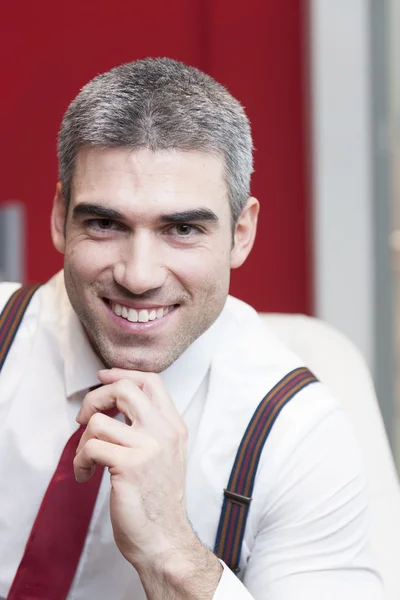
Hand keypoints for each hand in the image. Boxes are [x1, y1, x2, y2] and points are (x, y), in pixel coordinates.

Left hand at [74, 368, 192, 567]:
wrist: (165, 539)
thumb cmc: (159, 501)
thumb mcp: (165, 455)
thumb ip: (149, 428)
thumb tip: (116, 403)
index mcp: (174, 426)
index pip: (152, 381)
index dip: (122, 374)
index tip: (103, 377)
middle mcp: (164, 431)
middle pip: (125, 389)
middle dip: (96, 398)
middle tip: (84, 417)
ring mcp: (148, 447)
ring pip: (100, 421)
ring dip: (83, 440)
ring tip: (86, 460)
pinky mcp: (129, 466)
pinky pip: (91, 447)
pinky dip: (79, 461)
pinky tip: (85, 475)